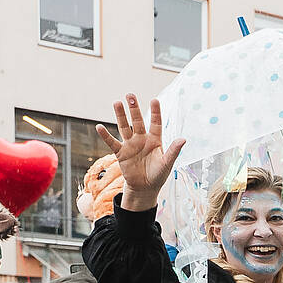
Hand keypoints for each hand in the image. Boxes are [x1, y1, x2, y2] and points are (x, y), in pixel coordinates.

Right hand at [95, 94, 186, 211]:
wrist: (145, 188)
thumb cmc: (158, 175)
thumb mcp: (167, 163)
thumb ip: (173, 151)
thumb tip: (183, 139)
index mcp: (155, 140)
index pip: (155, 123)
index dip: (155, 112)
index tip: (154, 100)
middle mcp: (142, 139)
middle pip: (137, 121)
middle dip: (134, 108)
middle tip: (130, 95)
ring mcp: (130, 145)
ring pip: (124, 127)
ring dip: (120, 116)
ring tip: (117, 103)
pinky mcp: (121, 153)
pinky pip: (112, 143)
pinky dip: (105, 136)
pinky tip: (99, 127)